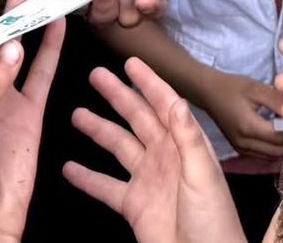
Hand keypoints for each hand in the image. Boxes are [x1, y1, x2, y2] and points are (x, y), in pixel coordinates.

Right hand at [65, 60, 247, 242]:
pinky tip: (69, 168)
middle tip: (95, 75)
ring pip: (118, 147)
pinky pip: (106, 187)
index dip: (148, 82)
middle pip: (136, 118)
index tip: (130, 62)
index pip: (164, 104)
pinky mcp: (134, 206)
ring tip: (77, 114)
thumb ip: (188, 138)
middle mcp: (164, 156)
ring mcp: (148, 180)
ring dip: (99, 130)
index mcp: (183, 144)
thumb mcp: (203, 175)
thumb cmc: (214, 219)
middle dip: (117, 95)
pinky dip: (87, 178)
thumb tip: (176, 100)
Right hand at [192, 69, 282, 159]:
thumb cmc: (232, 87)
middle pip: (278, 151)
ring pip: (272, 156)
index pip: (281, 138)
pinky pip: (264, 155)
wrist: (208, 92)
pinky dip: (275, 147)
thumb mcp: (255, 88)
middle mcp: (245, 145)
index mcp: (249, 128)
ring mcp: (242, 150)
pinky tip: (279, 133)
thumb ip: (277, 100)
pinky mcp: (241, 150)